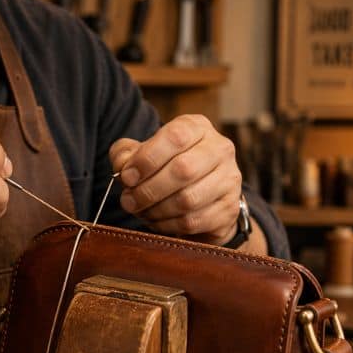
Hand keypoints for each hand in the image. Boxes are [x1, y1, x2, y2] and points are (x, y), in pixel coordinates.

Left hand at [109, 115, 242, 245]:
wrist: (202, 194)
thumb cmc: (167, 167)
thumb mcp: (144, 152)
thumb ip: (126, 153)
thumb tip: (123, 166)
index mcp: (197, 127)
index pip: (175, 137)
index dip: (147, 159)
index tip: (127, 177)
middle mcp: (220, 149)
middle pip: (183, 170)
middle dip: (148, 190)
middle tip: (128, 200)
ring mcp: (229, 179)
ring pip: (188, 199)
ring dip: (156, 210)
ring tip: (141, 211)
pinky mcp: (229, 208)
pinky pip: (193, 221)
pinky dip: (168, 225)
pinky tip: (156, 221)